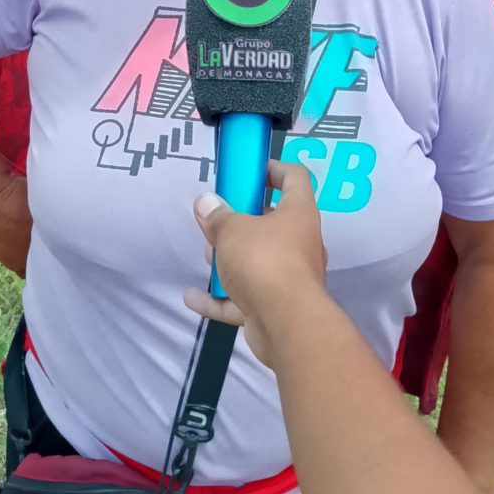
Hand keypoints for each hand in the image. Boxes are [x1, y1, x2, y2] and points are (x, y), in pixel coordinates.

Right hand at [184, 160, 327, 366]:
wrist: (287, 325)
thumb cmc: (264, 261)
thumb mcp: (232, 230)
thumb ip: (217, 217)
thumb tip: (206, 203)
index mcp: (298, 213)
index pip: (295, 177)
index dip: (273, 169)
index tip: (248, 170)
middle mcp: (300, 242)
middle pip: (271, 223)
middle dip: (240, 223)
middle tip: (217, 223)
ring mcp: (290, 277)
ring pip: (257, 261)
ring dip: (230, 260)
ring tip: (206, 259)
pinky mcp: (276, 307)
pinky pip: (245, 297)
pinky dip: (221, 297)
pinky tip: (193, 298)